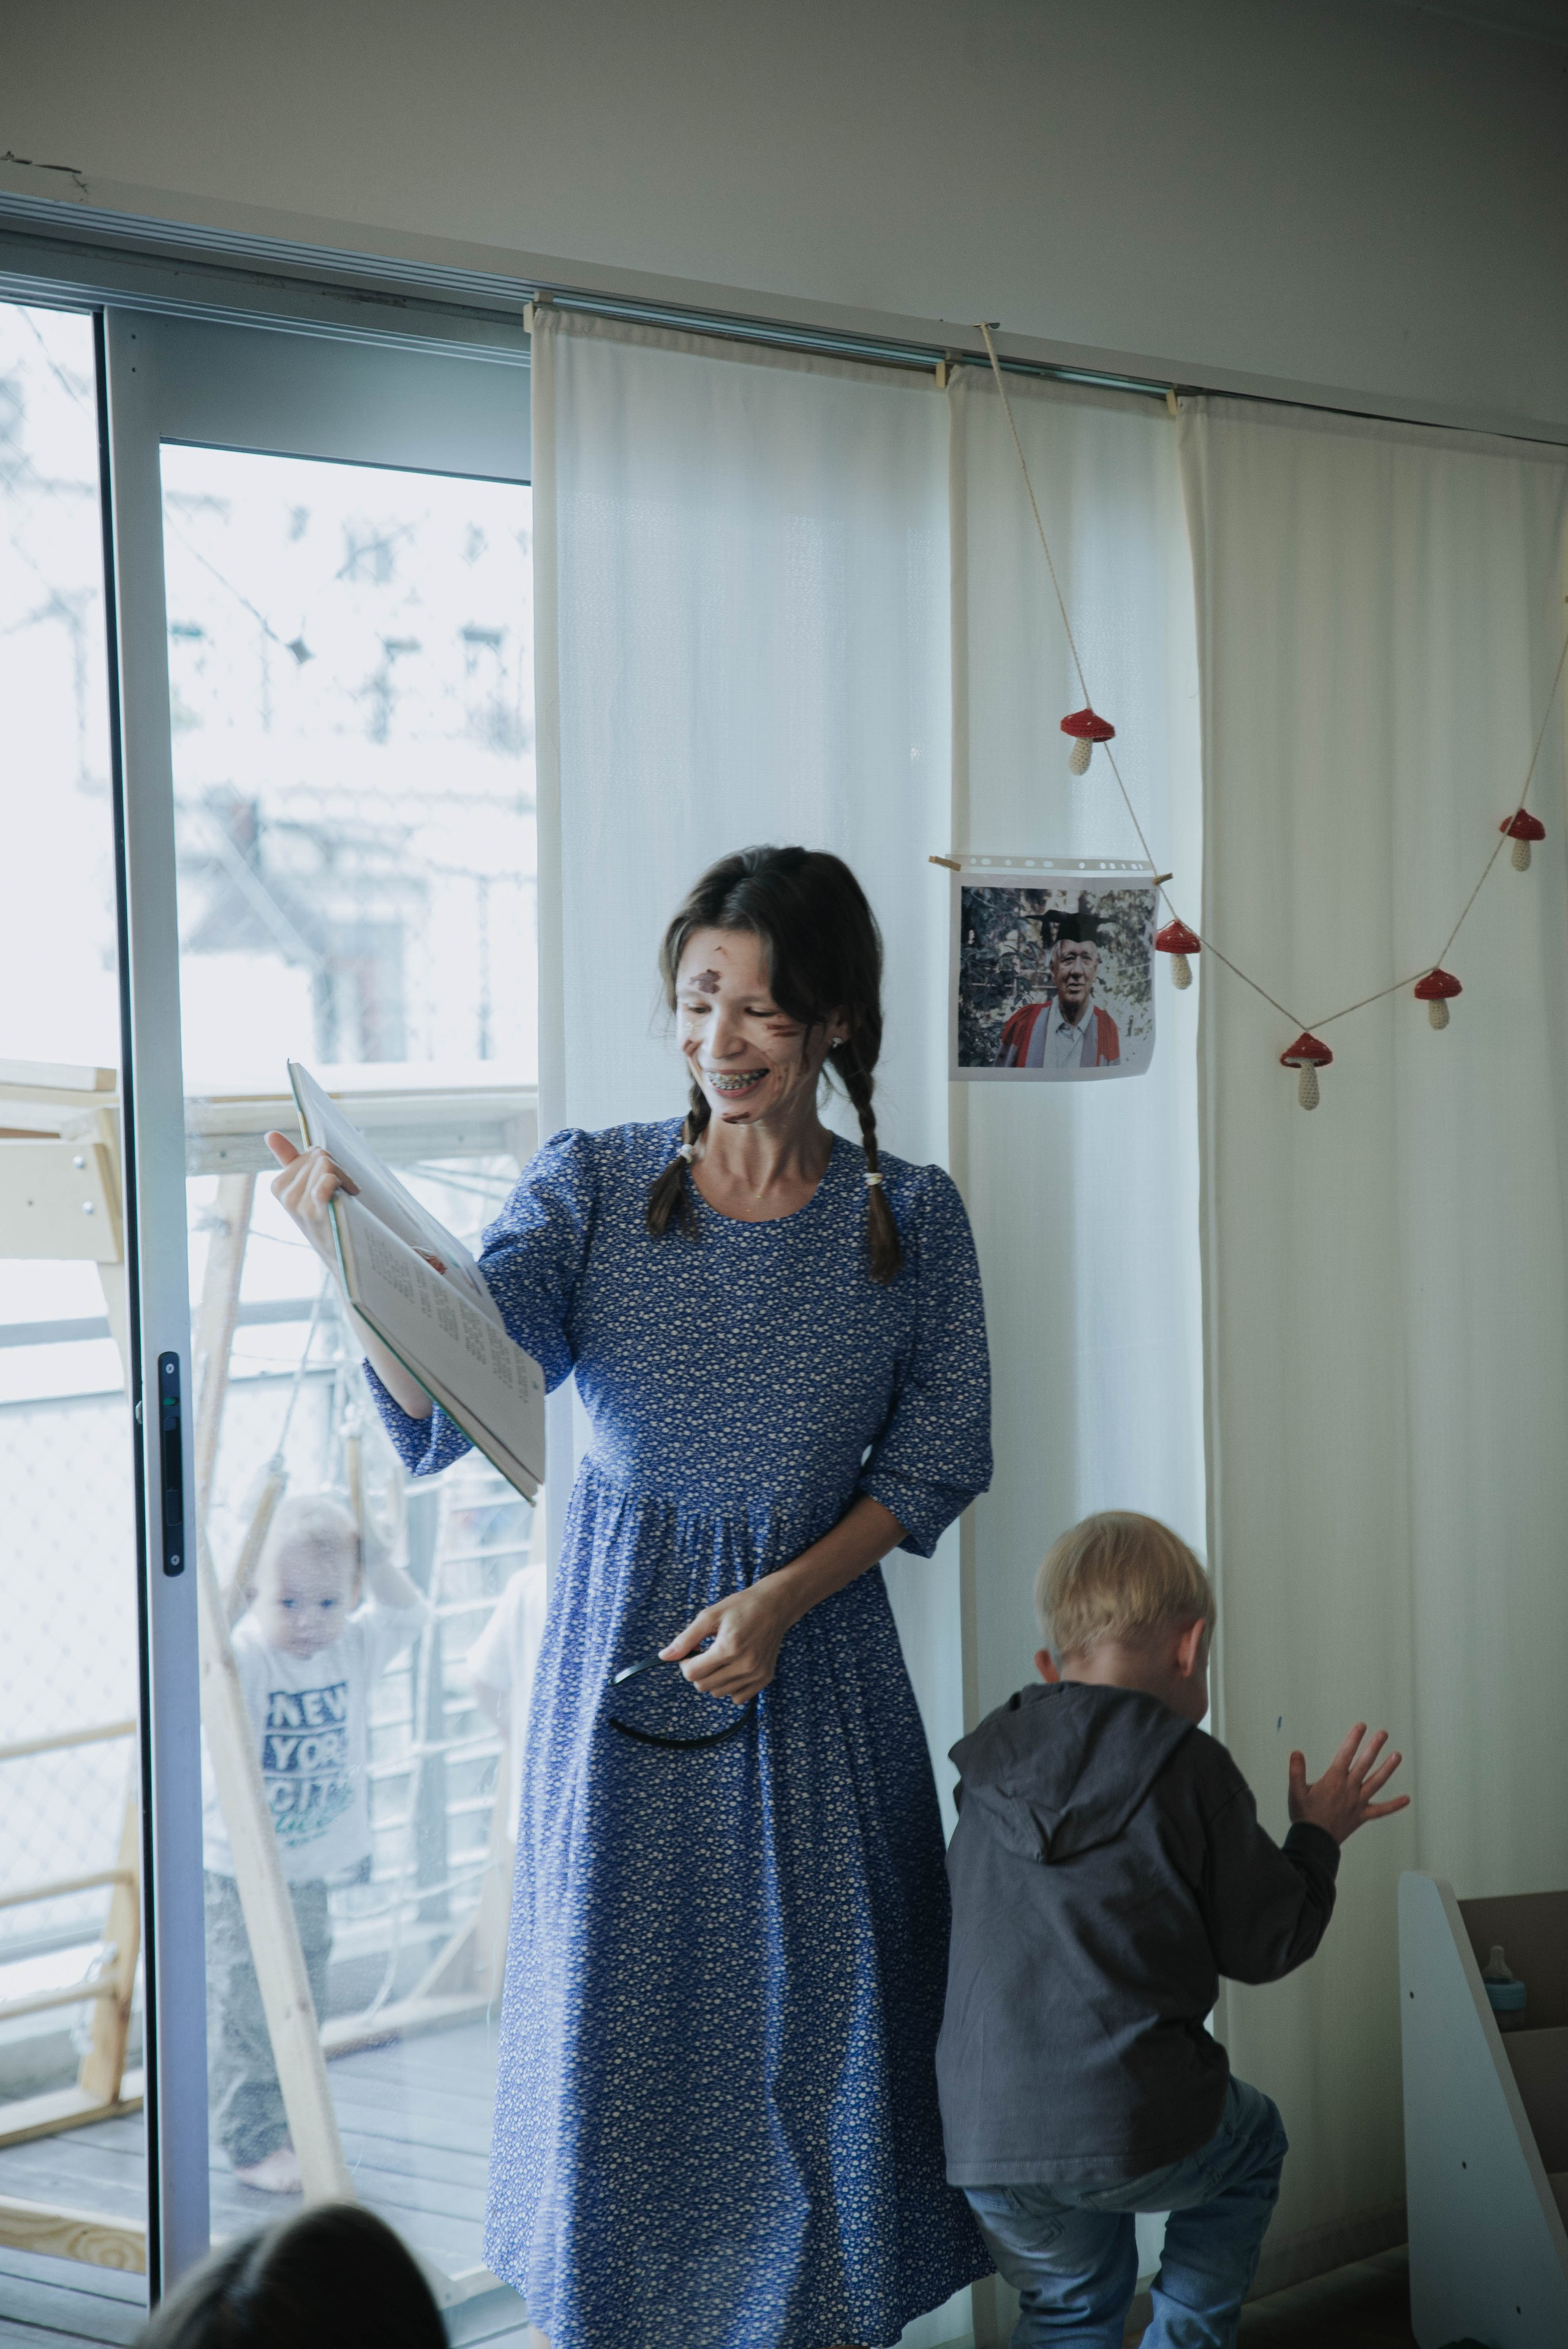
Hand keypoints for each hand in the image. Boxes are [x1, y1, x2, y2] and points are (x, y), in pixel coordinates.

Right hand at [265, 1133, 357, 1269]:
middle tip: (345, 1189)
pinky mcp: (314, 1211)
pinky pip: (326, 1179)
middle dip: (338, 1168)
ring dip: (345, 1176)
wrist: (341, 1255)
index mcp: (279, 1185)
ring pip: (326, 1164)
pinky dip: (340, 1181)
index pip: (312, 1152)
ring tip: (347, 1195)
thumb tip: (270, 1134)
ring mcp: (297, 1204)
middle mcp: (284, 1194)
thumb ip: (289, 1160)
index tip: (335, 1181)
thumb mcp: (305, 1189)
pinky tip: (348, 1194)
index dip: (330, 1164)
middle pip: (320, 1156)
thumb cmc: (326, 1218)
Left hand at [660, 1580, 795, 1704]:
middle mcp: (744, 1665)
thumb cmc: (740, 1607)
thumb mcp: (709, 1616)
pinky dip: (730, 1687)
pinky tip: (733, 1667)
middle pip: (703, 1686)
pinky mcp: (765, 1678)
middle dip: (698, 1671)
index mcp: (728, 1647)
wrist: (775, 1605)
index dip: (685, 1663)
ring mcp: (757, 1674)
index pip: (692, 1673)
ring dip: (713, 1679)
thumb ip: (685, 1639)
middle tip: (706, 1653)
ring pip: (718, 1693)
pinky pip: (737, 1697)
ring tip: (721, 1658)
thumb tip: (663, 1657)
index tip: (693, 1651)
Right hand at [1288, 1724, 1409, 1844]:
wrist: (1314, 1842)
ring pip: (1376, 1782)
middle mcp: (1349, 1789)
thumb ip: (1296, 1771)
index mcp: (1333, 1781)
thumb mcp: (1295, 1792)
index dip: (1353, 1739)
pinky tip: (1406, 1799)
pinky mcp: (1362, 1816)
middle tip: (1383, 1734)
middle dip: (1374, 1747)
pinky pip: (1381, 1811)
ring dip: (1388, 1768)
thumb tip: (1296, 1752)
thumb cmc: (1305, 1816)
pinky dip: (1394, 1805)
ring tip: (1397, 1755)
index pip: (1345, 1754)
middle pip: (1364, 1764)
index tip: (1361, 1726)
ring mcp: (1358, 1802)